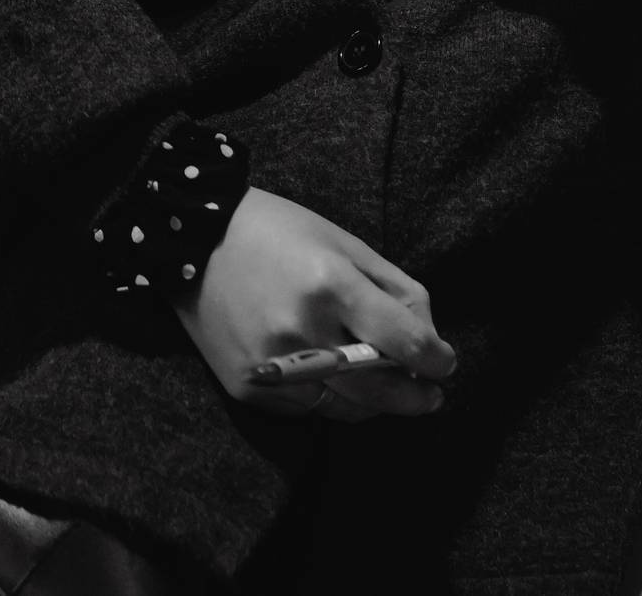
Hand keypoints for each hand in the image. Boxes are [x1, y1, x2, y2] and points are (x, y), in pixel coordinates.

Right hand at [170, 186, 454, 422]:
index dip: (436, 359)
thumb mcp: (345, 243)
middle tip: (430, 396)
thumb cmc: (280, 231)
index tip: (446, 363)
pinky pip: (305, 410)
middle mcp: (302, 330)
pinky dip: (328, 398)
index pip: (404, 342)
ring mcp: (272, 364)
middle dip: (415, 397)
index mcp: (332, 284)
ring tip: (382, 384)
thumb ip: (393, 289)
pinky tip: (331, 375)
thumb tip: (426, 339)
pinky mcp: (247, 387)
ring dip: (373, 402)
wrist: (195, 237)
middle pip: (379, 390)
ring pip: (345, 408)